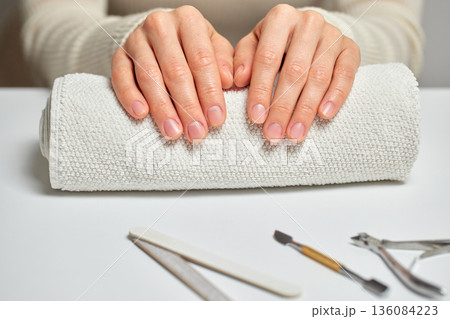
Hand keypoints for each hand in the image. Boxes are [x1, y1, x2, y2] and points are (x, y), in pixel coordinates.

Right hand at [111, 6, 233, 141]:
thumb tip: (227, 80)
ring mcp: (136, 39)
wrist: (157, 35)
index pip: (201, 60)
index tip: (216, 119)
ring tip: (173, 131)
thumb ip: (224, 62)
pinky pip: (121, 77)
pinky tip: (141, 114)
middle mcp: (160, 25)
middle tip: (196, 132)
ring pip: (149, 77)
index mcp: (188, 21)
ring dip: (162, 108)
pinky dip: (130, 96)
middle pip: (175, 71)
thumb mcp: (214, 47)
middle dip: (188, 106)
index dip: (210, 92)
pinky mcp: (118, 55)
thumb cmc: (191, 46)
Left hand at [233, 4, 360, 141]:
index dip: (261, 90)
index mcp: (280, 18)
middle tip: (274, 133)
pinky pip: (346, 75)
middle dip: (283, 107)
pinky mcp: (350, 49)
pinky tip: (324, 115)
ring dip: (306, 109)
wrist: (310, 32)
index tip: (256, 117)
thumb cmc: (277, 43)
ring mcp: (332, 35)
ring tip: (294, 134)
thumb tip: (238, 79)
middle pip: (294, 71)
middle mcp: (309, 23)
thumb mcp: (254, 45)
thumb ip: (243, 60)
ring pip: (319, 76)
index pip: (268, 58)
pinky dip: (336, 96)